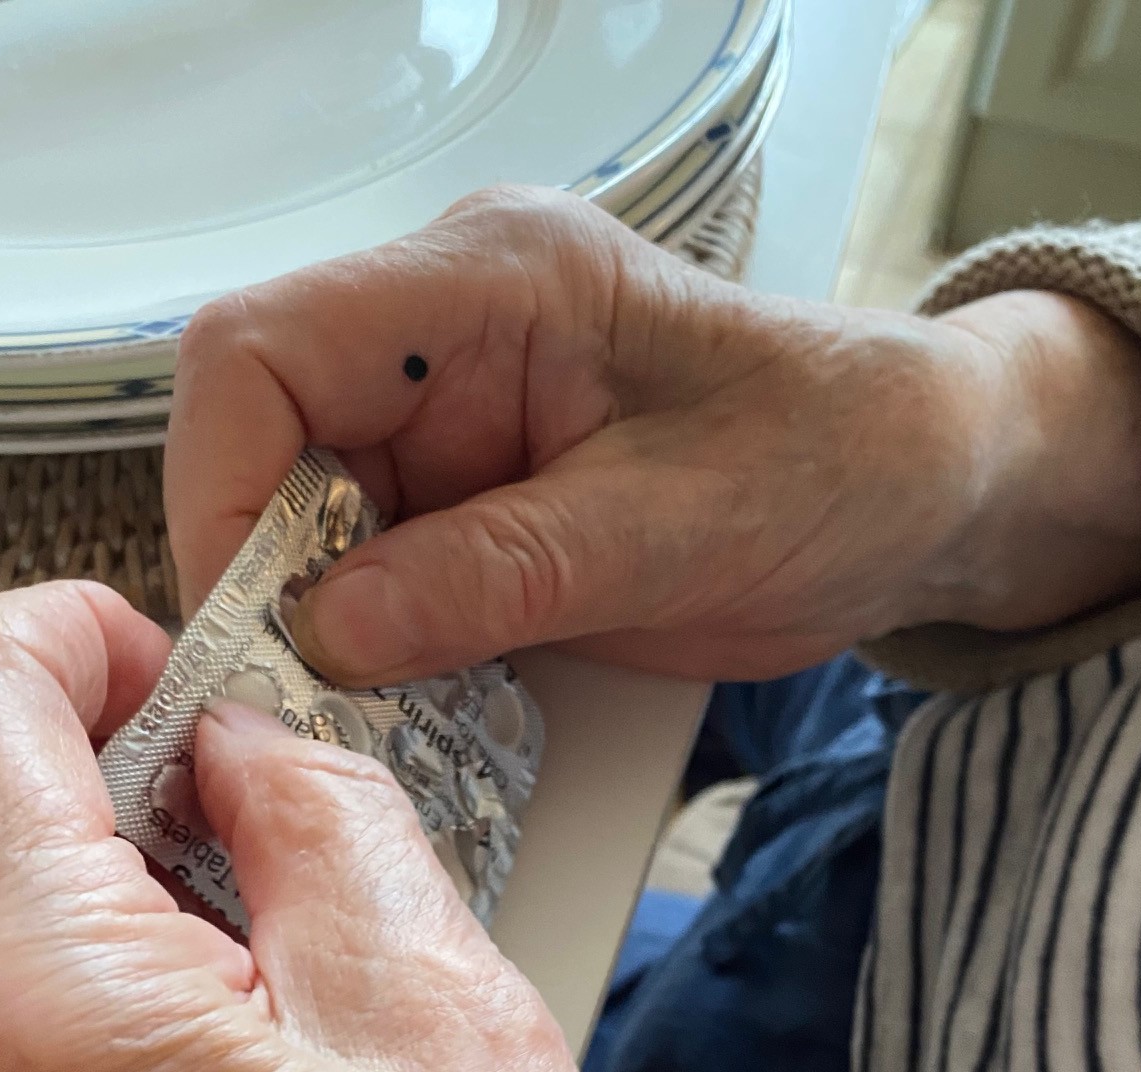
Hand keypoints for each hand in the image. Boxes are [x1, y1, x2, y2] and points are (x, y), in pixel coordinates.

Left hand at [0, 583, 832, 1071]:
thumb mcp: (441, 996)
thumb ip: (307, 805)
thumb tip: (237, 745)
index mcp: (13, 1011)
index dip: (76, 635)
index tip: (171, 664)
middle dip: (45, 751)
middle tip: (218, 789)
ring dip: (34, 872)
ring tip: (225, 936)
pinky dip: (22, 991)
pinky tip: (184, 1045)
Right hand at [165, 188, 1140, 686]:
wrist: (922, 491)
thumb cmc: (840, 454)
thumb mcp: (676, 527)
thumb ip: (497, 574)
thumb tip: (326, 632)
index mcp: (491, 281)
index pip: (260, 351)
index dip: (218, 491)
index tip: (250, 626)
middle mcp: (445, 341)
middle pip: (259, 448)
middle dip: (265, 584)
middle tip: (302, 705)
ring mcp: (452, 428)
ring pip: (300, 530)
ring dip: (315, 634)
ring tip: (364, 719)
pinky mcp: (472, 509)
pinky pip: (370, 582)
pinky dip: (370, 656)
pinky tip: (408, 705)